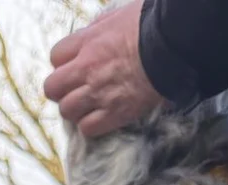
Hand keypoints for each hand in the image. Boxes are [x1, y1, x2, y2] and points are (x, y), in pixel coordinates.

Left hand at [44, 0, 162, 138]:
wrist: (175, 44)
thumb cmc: (153, 24)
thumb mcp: (123, 14)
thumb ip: (103, 25)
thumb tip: (94, 30)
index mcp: (89, 41)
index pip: (56, 56)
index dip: (63, 63)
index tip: (73, 65)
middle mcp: (88, 69)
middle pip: (53, 88)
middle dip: (61, 89)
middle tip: (75, 89)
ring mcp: (99, 93)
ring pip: (67, 110)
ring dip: (75, 109)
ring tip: (89, 105)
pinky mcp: (114, 113)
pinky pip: (87, 128)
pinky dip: (91, 125)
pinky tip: (102, 117)